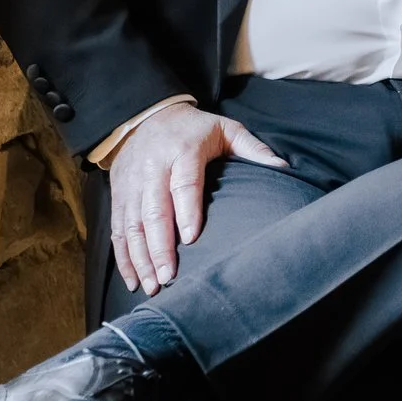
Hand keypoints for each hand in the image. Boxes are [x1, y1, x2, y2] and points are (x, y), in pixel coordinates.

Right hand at [107, 102, 286, 292]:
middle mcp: (153, 168)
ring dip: (140, 257)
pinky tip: (134, 278)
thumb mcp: (226, 128)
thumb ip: (253, 148)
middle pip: (154, 211)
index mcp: (182, 151)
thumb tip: (284, 168)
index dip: (186, 211)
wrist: (147, 115)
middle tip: (169, 276)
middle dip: (159, 247)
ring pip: (132, 224)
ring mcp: (132, 183)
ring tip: (152, 285)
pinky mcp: (119, 194)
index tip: (191, 239)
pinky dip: (124, 256)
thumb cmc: (194, 128)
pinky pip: (118, 228)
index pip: (184, 184)